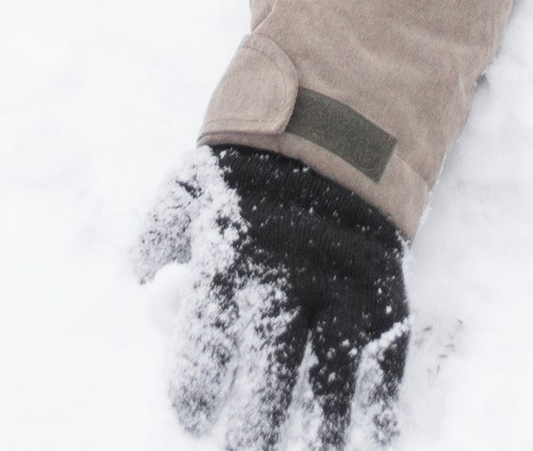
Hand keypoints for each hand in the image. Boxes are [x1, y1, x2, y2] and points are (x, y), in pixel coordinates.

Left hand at [141, 148, 407, 446]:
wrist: (336, 115)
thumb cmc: (250, 166)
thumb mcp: (194, 181)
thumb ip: (162, 232)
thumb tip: (145, 282)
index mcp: (233, 243)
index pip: (210, 325)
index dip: (197, 379)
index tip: (190, 417)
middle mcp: (290, 266)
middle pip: (271, 358)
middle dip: (256, 418)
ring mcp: (342, 278)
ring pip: (333, 367)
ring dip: (323, 424)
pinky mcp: (384, 283)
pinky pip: (387, 351)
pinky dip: (382, 397)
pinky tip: (377, 435)